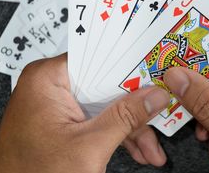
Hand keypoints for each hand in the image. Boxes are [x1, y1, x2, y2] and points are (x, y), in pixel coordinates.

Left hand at [0, 54, 169, 172]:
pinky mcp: (61, 120)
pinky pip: (94, 118)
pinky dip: (114, 134)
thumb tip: (154, 95)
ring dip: (128, 128)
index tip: (156, 75)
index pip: (100, 59)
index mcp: (49, 77)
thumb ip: (125, 117)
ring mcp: (56, 103)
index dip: (131, 68)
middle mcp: (51, 85)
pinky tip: (134, 149)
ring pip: (104, 105)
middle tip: (159, 115)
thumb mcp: (88, 146)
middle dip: (134, 109)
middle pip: (105, 85)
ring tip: (149, 149)